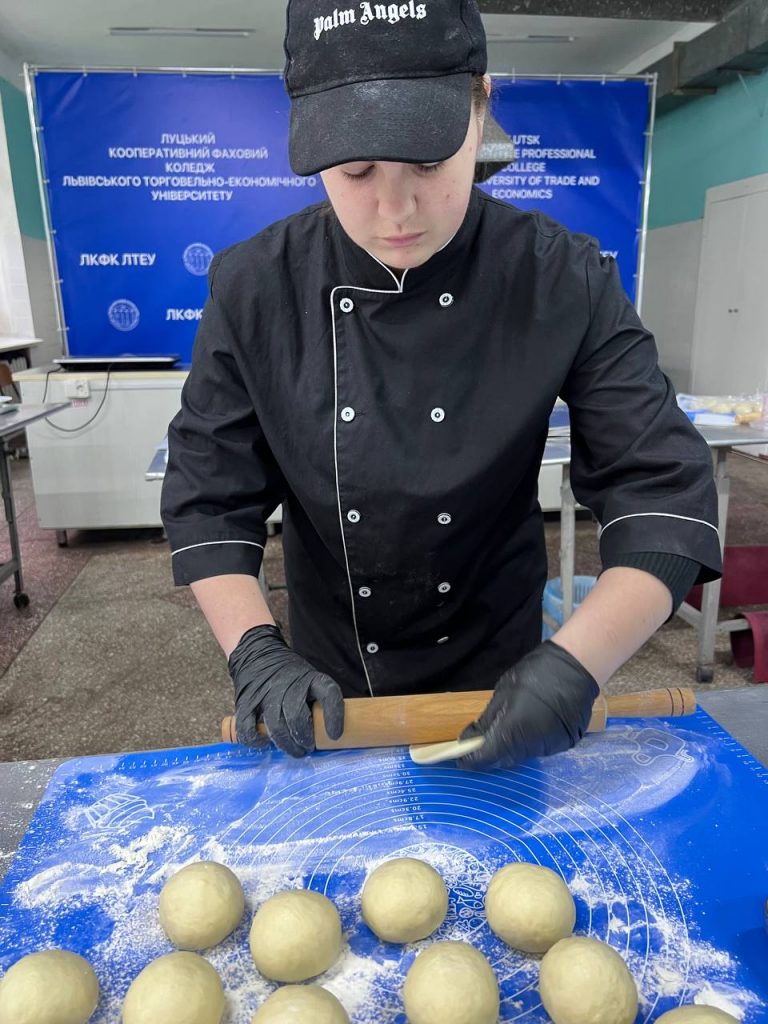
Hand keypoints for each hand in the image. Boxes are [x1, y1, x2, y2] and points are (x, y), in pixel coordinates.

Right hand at [228, 624, 343, 756]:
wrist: (258, 655)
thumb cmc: (291, 676)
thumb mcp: (310, 679)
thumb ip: (317, 701)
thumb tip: (330, 737)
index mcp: (310, 678)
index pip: (328, 693)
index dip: (334, 716)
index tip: (334, 736)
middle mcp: (288, 684)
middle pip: (297, 716)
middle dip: (305, 738)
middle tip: (308, 748)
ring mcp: (265, 694)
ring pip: (276, 725)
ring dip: (286, 744)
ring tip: (294, 750)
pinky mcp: (246, 703)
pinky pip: (248, 727)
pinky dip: (257, 740)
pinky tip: (265, 743)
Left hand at [458, 641, 598, 768]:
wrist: (574, 668)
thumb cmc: (534, 675)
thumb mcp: (503, 693)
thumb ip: (487, 720)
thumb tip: (471, 737)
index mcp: (513, 731)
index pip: (486, 757)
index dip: (472, 759)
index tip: (462, 758)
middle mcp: (531, 746)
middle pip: (504, 759)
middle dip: (490, 753)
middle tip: (480, 743)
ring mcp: (549, 747)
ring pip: (521, 755)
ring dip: (509, 748)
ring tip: (504, 731)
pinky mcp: (563, 745)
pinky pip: (537, 749)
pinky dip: (527, 743)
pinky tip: (524, 728)